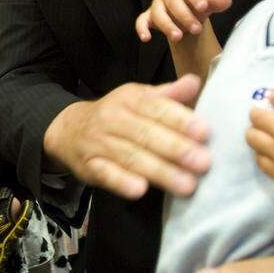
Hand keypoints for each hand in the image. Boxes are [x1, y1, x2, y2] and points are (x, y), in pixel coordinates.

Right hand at [43, 76, 209, 199]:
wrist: (69, 130)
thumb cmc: (116, 115)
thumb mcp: (139, 99)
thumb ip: (168, 96)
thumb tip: (195, 82)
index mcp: (129, 99)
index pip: (156, 108)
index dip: (180, 120)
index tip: (204, 132)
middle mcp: (112, 119)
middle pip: (146, 134)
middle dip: (176, 149)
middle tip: (203, 162)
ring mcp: (99, 143)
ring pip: (131, 157)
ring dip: (160, 172)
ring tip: (186, 185)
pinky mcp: (89, 167)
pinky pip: (105, 174)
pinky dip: (121, 182)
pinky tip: (140, 190)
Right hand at [135, 0, 231, 42]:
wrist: (187, 16)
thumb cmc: (197, 7)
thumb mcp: (208, 4)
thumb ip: (216, 2)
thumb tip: (227, 0)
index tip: (204, 7)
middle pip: (173, 2)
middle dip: (184, 16)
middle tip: (197, 30)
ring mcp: (157, 5)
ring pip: (158, 13)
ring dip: (167, 25)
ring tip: (178, 37)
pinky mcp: (148, 17)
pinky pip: (141, 21)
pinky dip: (142, 29)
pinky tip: (146, 38)